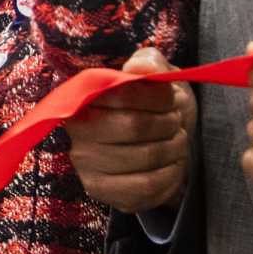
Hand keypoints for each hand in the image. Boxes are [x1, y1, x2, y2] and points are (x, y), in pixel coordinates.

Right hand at [69, 47, 194, 213]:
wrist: (159, 148)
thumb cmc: (154, 108)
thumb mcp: (156, 78)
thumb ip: (149, 62)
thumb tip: (140, 66)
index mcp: (84, 96)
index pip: (120, 92)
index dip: (156, 96)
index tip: (170, 99)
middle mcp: (76, 131)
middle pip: (134, 126)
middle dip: (167, 122)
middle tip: (176, 121)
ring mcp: (85, 165)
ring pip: (144, 157)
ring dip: (173, 148)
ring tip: (176, 141)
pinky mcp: (101, 191)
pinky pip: (146, 185)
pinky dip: (170, 174)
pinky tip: (171, 164)